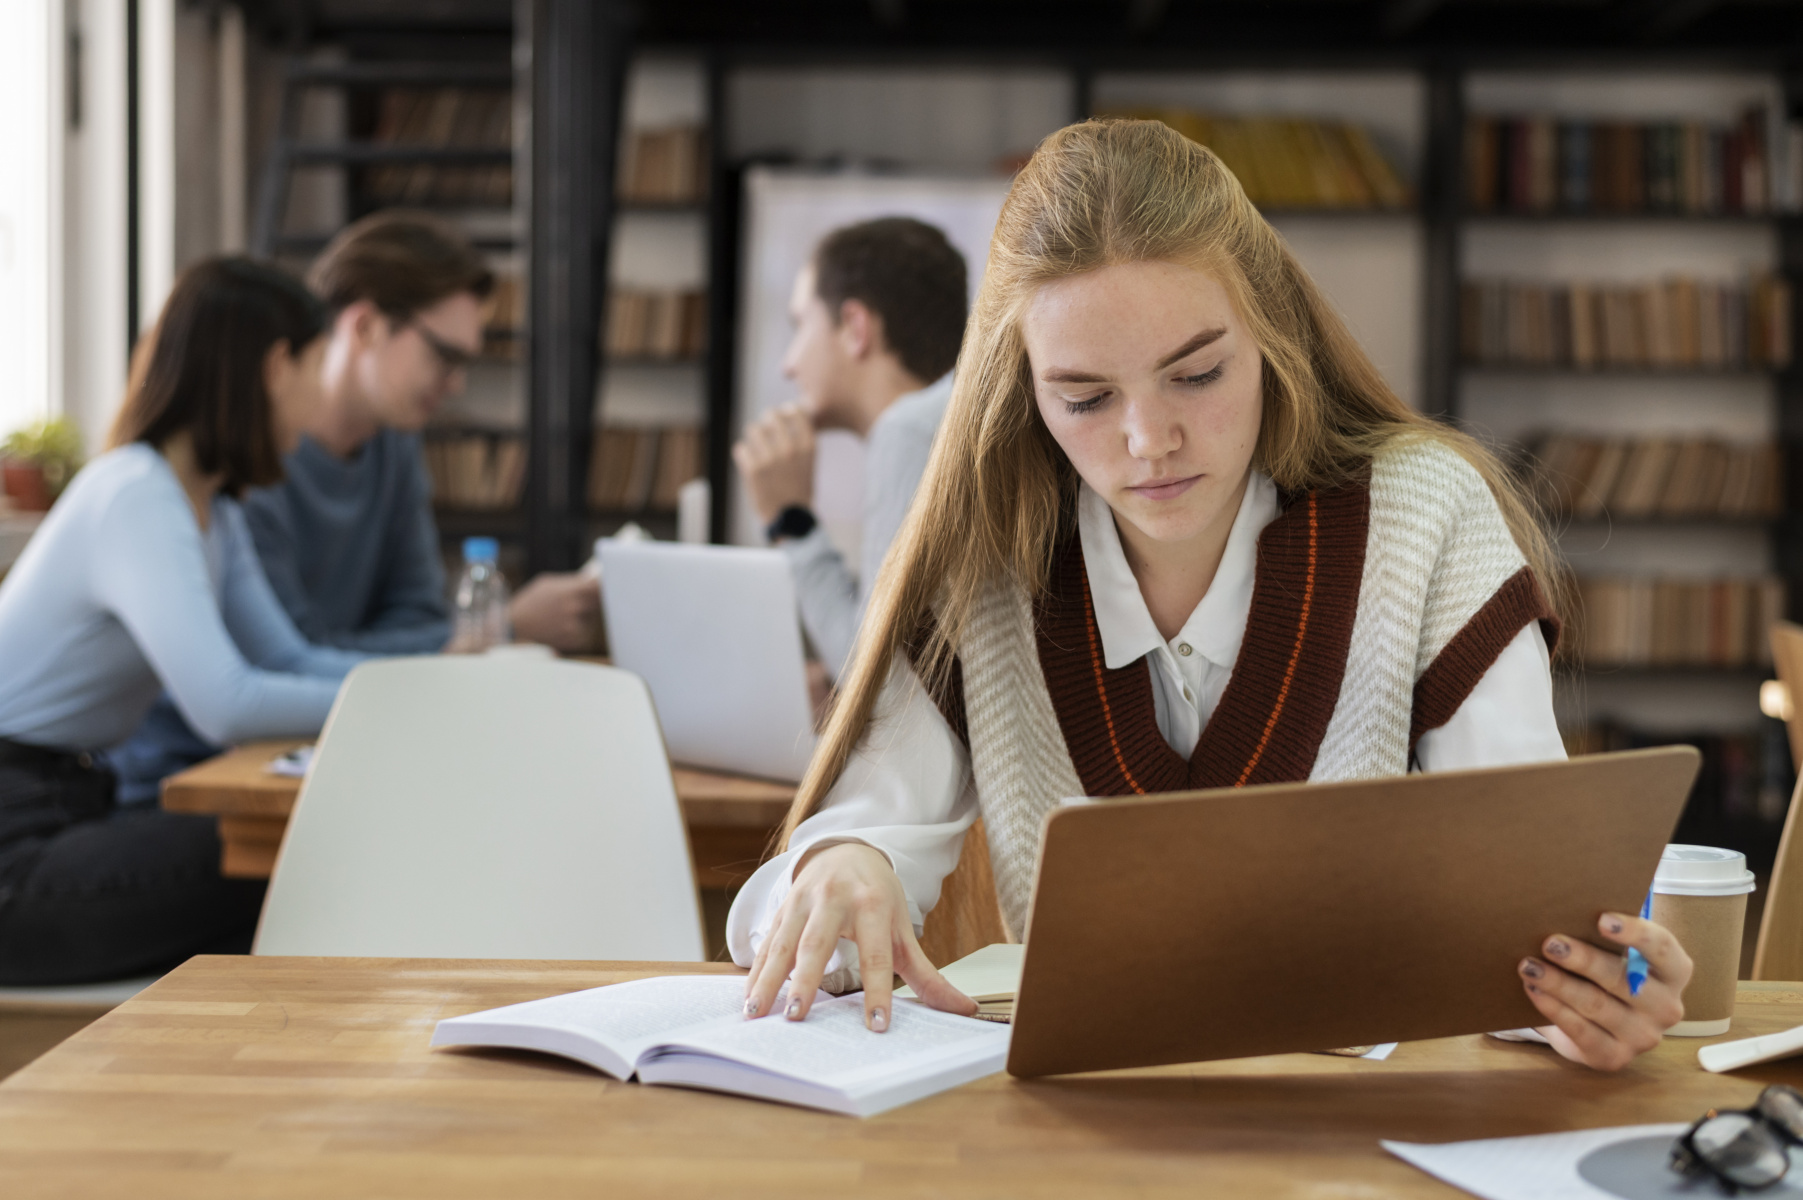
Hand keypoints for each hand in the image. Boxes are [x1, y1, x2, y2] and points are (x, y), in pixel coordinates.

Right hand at [508, 572, 599, 651]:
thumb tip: (593, 577)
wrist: (514, 628)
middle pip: (600, 602)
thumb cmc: (531, 603)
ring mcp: (575, 626)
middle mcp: (575, 608)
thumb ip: (572, 582)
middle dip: (594, 599)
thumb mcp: (548, 584)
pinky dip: (576, 629)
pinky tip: (559, 627)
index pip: (600, 586)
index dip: (607, 584)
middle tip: (582, 598)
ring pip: (591, 617)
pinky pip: (584, 631)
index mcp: (570, 591)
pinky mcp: (573, 640)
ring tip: (561, 615)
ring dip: (583, 615)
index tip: (610, 582)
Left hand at [732, 404, 815, 527]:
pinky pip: (740, 448)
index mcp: (808, 447)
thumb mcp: (808, 462)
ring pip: (753, 429)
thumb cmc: (798, 488)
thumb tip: (784, 412)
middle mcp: (791, 449)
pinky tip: (749, 464)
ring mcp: (771, 458)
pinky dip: (743, 455)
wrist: (789, 518)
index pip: (797, 412)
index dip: (787, 411)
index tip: (783, 415)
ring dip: (753, 437)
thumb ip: (799, 439)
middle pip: (771, 415)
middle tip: (765, 430)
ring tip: (756, 449)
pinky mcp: (753, 469)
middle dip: (766, 420)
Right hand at [744, 842, 977, 1031]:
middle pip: (819, 944)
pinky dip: (756, 970)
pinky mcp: (782, 908)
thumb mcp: (903, 930)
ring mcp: (803, 901)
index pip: (876, 955)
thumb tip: (965, 1011)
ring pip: (784, 943)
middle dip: (806, 980)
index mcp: (872, 906)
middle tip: (796, 1016)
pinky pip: (767, 942)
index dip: (878, 991)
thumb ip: (927, 975)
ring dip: (768, 979)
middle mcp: (834, 899)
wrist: (847, 850)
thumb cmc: (878, 897)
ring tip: (757, 1013)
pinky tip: (748, 999)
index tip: (877, 1026)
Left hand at [1518, 911, 1692, 1070]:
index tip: (1601, 919)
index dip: (1634, 932)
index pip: (1661, 947)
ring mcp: (1643, 1036)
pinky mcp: (1615, 1057)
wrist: (1601, 1025)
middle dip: (1583, 959)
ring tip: (1529, 966)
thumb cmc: (1607, 973)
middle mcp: (1666, 1007)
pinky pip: (1581, 1031)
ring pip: (1596, 1005)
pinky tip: (1533, 990)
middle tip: (1550, 943)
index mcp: (1674, 971)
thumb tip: (1562, 913)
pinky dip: (1554, 1009)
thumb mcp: (1613, 953)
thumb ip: (1600, 936)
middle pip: (1622, 979)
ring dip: (1559, 983)